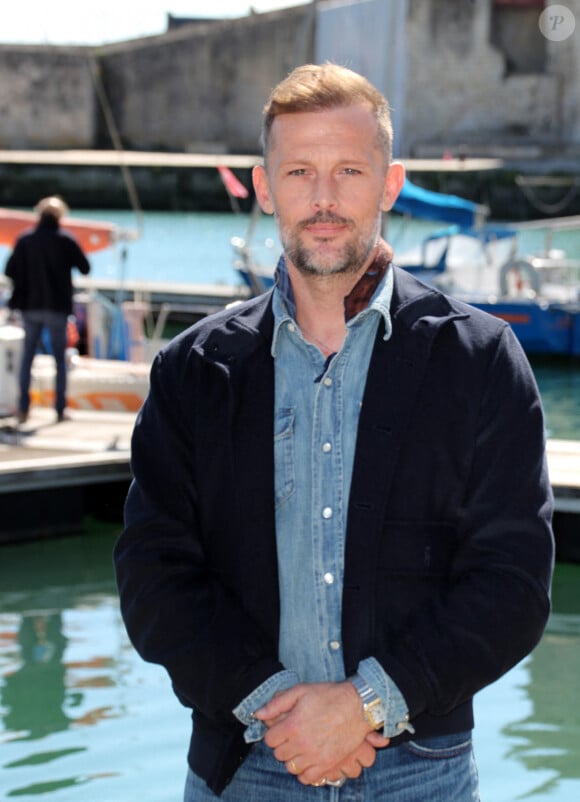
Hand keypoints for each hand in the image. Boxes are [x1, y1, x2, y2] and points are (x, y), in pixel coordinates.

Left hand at [254, 681, 388, 785]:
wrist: (357, 706)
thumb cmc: (328, 696)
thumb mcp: (300, 691)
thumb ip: (277, 703)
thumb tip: (258, 714)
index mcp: (292, 725)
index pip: (270, 740)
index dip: (274, 733)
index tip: (282, 729)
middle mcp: (301, 744)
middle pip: (279, 755)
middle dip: (283, 745)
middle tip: (293, 737)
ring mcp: (315, 756)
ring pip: (291, 768)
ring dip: (293, 758)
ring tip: (301, 747)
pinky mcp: (327, 765)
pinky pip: (307, 778)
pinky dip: (305, 772)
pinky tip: (309, 759)